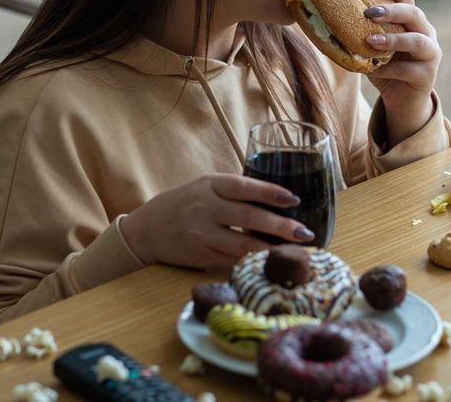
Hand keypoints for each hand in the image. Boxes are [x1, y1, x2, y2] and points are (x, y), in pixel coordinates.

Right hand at [119, 174, 313, 268]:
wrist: (146, 229)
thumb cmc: (185, 204)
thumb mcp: (205, 187)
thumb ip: (234, 191)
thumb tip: (279, 198)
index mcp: (210, 185)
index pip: (244, 187)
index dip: (270, 193)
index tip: (294, 200)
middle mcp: (206, 208)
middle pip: (249, 217)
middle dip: (280, 226)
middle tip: (304, 233)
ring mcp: (202, 234)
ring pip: (243, 245)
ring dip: (271, 250)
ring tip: (295, 252)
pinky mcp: (201, 256)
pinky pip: (232, 261)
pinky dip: (253, 263)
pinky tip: (270, 263)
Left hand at [363, 0, 441, 144]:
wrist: (402, 100)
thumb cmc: (386, 67)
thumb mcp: (373, 47)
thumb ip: (361, 32)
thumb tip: (326, 19)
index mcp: (412, 20)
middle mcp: (426, 33)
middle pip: (414, 13)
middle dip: (391, 11)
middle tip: (368, 13)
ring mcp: (431, 54)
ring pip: (418, 41)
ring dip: (393, 39)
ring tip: (371, 41)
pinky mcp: (427, 76)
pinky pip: (408, 70)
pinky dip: (389, 69)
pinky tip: (374, 70)